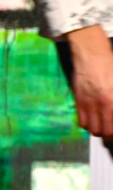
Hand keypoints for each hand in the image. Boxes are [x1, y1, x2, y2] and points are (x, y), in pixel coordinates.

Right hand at [67, 25, 112, 140]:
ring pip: (92, 129)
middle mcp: (102, 105)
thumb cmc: (109, 66)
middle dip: (109, 134)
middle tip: (111, 129)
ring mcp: (89, 105)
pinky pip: (82, 122)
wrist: (91, 55)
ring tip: (102, 125)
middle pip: (104, 132)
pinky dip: (88, 124)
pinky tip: (93, 118)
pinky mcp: (79, 102)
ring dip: (98, 130)